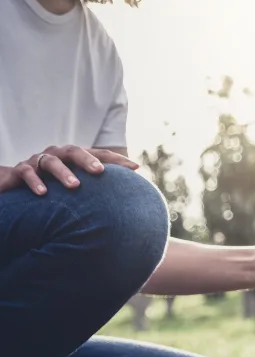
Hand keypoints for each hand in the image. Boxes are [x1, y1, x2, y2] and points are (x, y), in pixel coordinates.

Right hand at [0, 146, 139, 194]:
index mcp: (75, 157)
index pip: (99, 154)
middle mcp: (58, 155)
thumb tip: (128, 205)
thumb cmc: (54, 185)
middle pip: (75, 151)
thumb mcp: (77, 186)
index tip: (135, 167)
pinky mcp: (21, 170)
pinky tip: (43, 193)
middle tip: (100, 172)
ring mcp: (39, 160)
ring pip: (52, 161)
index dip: (116, 160)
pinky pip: (28, 172)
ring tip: (75, 186)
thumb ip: (98, 191)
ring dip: (63, 173)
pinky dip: (35, 181)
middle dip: (88, 160)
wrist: (16, 182)